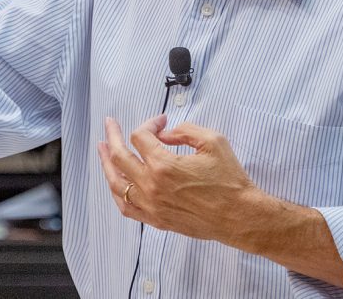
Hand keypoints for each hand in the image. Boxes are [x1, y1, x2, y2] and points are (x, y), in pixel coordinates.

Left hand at [97, 115, 257, 242]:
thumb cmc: (229, 182)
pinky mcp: (156, 220)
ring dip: (107, 163)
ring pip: (116, 183)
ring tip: (102, 150)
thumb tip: (165, 134)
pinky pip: (126, 207)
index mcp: (164, 166)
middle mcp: (152, 186)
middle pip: (119, 156)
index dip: (149, 124)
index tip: (161, 122)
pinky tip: (115, 182)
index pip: (141, 137)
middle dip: (113, 136)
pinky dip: (117, 193)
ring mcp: (151, 205)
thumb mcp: (213, 141)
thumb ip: (184, 131)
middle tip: (110, 125)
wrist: (239, 216)